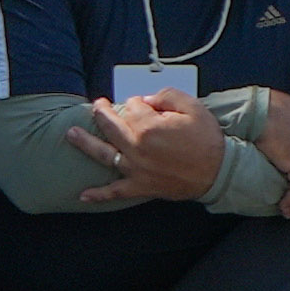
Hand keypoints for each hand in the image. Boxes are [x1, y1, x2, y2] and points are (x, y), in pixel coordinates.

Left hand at [64, 88, 232, 201]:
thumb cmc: (207, 139)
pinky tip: (83, 195)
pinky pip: (115, 192)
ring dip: (85, 143)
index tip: (145, 102)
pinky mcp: (140, 186)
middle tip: (98, 105)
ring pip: (103, 154)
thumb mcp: (193, 107)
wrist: (218, 172)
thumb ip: (167, 95)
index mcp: (148, 127)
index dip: (138, 101)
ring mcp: (135, 169)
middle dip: (102, 112)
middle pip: (111, 125)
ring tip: (71, 134)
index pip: (133, 107)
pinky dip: (99, 194)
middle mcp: (136, 147)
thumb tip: (147, 100)